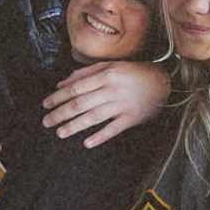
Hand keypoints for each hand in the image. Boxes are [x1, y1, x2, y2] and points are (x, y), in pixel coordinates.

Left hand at [41, 61, 169, 147]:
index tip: (45, 104)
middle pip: (81, 103)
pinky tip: (86, 143)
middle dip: (61, 113)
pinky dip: (100, 136)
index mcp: (106, 75)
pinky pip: (113, 129)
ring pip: (93, 117)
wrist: (164, 82)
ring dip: (74, 126)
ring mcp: (122, 105)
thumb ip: (84, 73)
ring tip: (60, 132)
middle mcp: (112, 90)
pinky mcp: (131, 118)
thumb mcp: (110, 66)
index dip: (58, 97)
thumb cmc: (133, 73)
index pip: (76, 88)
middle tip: (46, 122)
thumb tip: (61, 83)